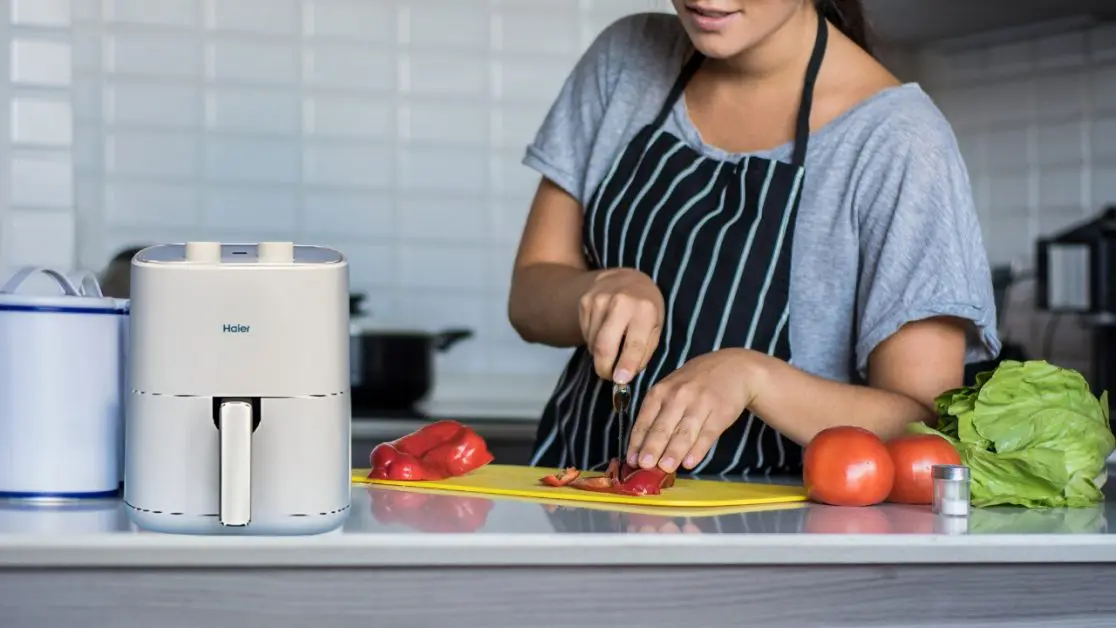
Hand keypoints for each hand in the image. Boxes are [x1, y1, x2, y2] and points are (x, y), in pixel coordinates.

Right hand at [579, 268, 663, 384]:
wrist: (626, 278)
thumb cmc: (646, 309)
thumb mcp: (655, 327)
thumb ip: (644, 351)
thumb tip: (624, 377)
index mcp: (644, 310)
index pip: (633, 344)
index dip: (626, 365)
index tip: (620, 381)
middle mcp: (620, 302)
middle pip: (604, 346)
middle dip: (604, 368)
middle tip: (608, 376)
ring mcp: (599, 300)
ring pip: (593, 343)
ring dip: (600, 355)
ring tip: (612, 349)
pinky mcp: (585, 302)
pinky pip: (586, 334)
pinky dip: (593, 342)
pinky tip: (604, 333)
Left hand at [626, 349, 767, 472]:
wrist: (734, 368)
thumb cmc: (695, 382)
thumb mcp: (671, 389)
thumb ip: (658, 414)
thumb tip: (643, 448)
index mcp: (661, 391)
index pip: (644, 420)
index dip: (637, 442)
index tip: (631, 460)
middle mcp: (678, 396)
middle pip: (663, 427)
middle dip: (652, 447)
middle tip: (644, 465)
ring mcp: (700, 404)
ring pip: (684, 432)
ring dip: (674, 452)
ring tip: (665, 468)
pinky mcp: (721, 413)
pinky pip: (707, 435)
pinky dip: (698, 450)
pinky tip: (690, 462)